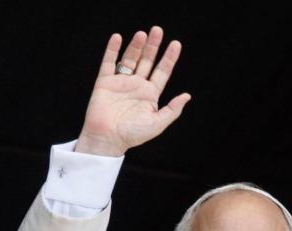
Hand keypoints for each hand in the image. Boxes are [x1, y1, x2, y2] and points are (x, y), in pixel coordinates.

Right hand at [76, 26, 190, 156]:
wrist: (107, 139)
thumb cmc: (132, 135)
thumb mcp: (157, 124)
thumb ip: (172, 110)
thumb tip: (187, 96)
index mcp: (149, 95)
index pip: (162, 72)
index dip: (169, 58)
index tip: (176, 44)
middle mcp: (136, 86)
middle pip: (147, 61)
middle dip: (153, 46)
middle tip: (158, 30)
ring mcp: (120, 83)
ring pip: (130, 59)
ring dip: (136, 46)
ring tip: (142, 34)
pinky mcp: (104, 82)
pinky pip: (108, 62)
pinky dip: (112, 50)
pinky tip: (117, 38)